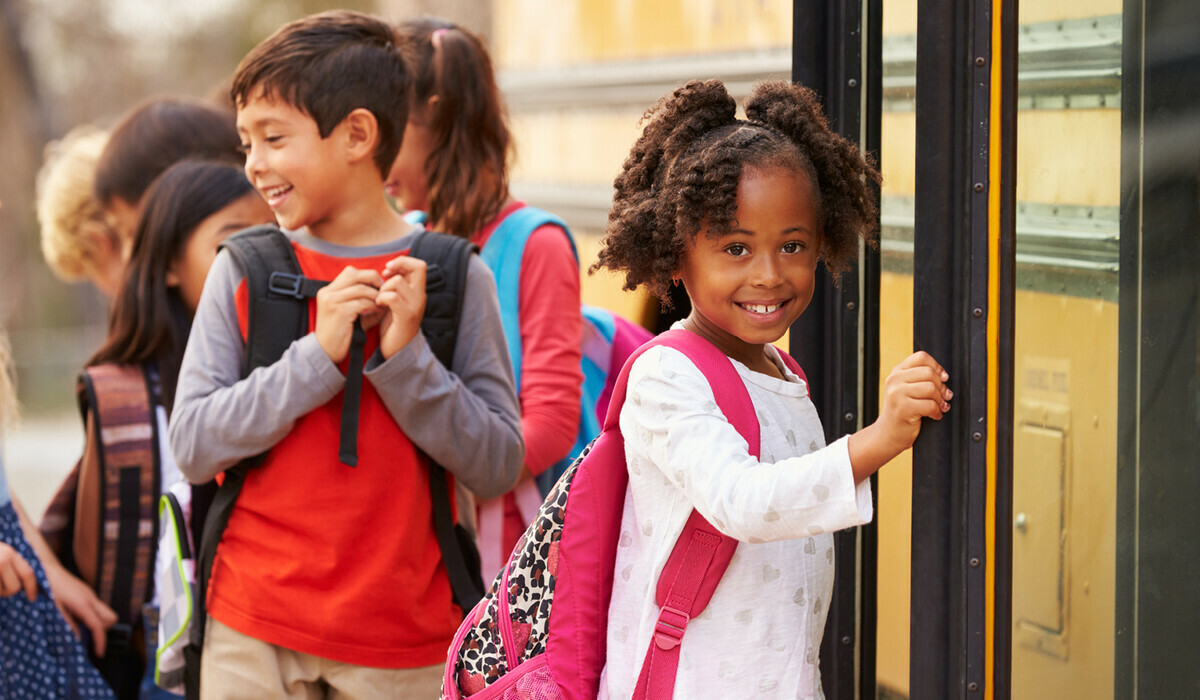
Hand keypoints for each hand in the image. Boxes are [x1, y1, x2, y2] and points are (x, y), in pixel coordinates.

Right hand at [0, 542, 36, 600]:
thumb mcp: (2, 553)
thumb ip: (12, 566)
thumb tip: (24, 586)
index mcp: (9, 553)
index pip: (27, 573)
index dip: (32, 587)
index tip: (32, 598)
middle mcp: (2, 561)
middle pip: (14, 588)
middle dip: (9, 592)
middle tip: (2, 588)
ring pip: (0, 593)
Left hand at [43, 559, 117, 656]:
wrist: (46, 568)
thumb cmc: (48, 587)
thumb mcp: (54, 608)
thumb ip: (67, 624)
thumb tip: (76, 639)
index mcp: (84, 604)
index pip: (98, 626)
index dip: (100, 641)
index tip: (99, 654)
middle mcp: (92, 598)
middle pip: (111, 618)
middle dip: (104, 630)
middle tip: (88, 636)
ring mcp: (91, 594)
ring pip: (106, 612)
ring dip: (98, 622)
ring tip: (79, 627)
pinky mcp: (87, 592)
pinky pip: (97, 607)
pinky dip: (91, 616)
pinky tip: (75, 617)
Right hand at [314, 266, 385, 363]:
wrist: (326, 351)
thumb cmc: (340, 332)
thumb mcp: (349, 311)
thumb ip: (362, 299)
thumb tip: (384, 290)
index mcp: (328, 290)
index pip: (350, 272)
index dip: (368, 276)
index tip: (379, 286)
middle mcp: (328, 292)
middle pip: (355, 274)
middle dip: (373, 280)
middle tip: (384, 291)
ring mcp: (332, 301)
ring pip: (361, 289)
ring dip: (375, 296)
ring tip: (381, 304)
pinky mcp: (338, 311)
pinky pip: (361, 302)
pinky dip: (372, 306)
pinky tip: (375, 311)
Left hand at [377, 255, 426, 358]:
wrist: (397, 351)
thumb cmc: (394, 325)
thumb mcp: (397, 302)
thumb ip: (397, 287)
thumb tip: (388, 269)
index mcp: (418, 292)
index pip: (419, 265)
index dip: (404, 261)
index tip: (388, 269)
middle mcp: (420, 297)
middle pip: (417, 267)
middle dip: (398, 265)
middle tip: (384, 274)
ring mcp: (415, 306)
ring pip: (398, 282)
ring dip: (383, 287)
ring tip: (379, 298)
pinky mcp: (406, 316)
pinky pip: (392, 297)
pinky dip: (382, 298)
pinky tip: (378, 305)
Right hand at [848, 351, 950, 481]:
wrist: (888, 434)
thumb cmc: (901, 412)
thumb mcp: (905, 389)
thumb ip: (919, 378)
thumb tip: (944, 376)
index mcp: (897, 372)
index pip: (921, 357)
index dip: (937, 367)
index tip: (943, 378)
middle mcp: (894, 380)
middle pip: (929, 372)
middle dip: (941, 386)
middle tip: (944, 397)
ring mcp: (897, 394)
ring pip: (931, 388)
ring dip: (940, 400)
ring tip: (939, 407)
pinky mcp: (903, 408)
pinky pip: (930, 405)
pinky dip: (937, 412)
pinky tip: (934, 415)